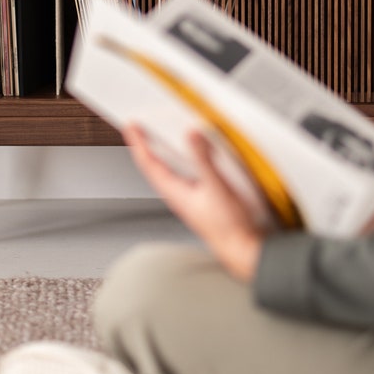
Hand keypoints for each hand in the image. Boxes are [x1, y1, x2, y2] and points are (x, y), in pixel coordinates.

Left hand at [122, 124, 263, 281]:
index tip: (130, 126)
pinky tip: (188, 154)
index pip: (148, 163)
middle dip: (145, 145)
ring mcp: (189, 196)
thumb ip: (203, 160)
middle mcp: (178, 194)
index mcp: (175, 192)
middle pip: (154, 165)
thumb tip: (191, 135)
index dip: (138, 142)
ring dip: (162, 152)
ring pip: (168, 170)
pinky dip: (180, 159)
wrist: (242, 248)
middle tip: (138, 127)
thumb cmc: (229, 227)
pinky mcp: (200, 197)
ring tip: (157, 135)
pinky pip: (183, 174)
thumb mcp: (216, 188)